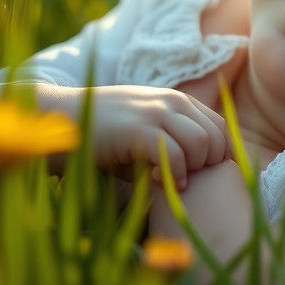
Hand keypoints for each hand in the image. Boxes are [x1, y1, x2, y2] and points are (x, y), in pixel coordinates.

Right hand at [41, 84, 230, 189]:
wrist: (62, 120)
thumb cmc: (105, 135)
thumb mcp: (146, 134)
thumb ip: (174, 146)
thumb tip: (200, 177)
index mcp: (178, 102)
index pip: (221, 127)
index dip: (222, 156)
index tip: (208, 179)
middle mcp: (172, 102)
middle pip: (216, 136)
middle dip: (208, 165)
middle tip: (187, 179)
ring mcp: (156, 112)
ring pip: (201, 143)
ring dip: (192, 168)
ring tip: (173, 180)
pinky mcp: (138, 128)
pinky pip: (174, 154)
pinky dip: (172, 174)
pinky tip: (156, 182)